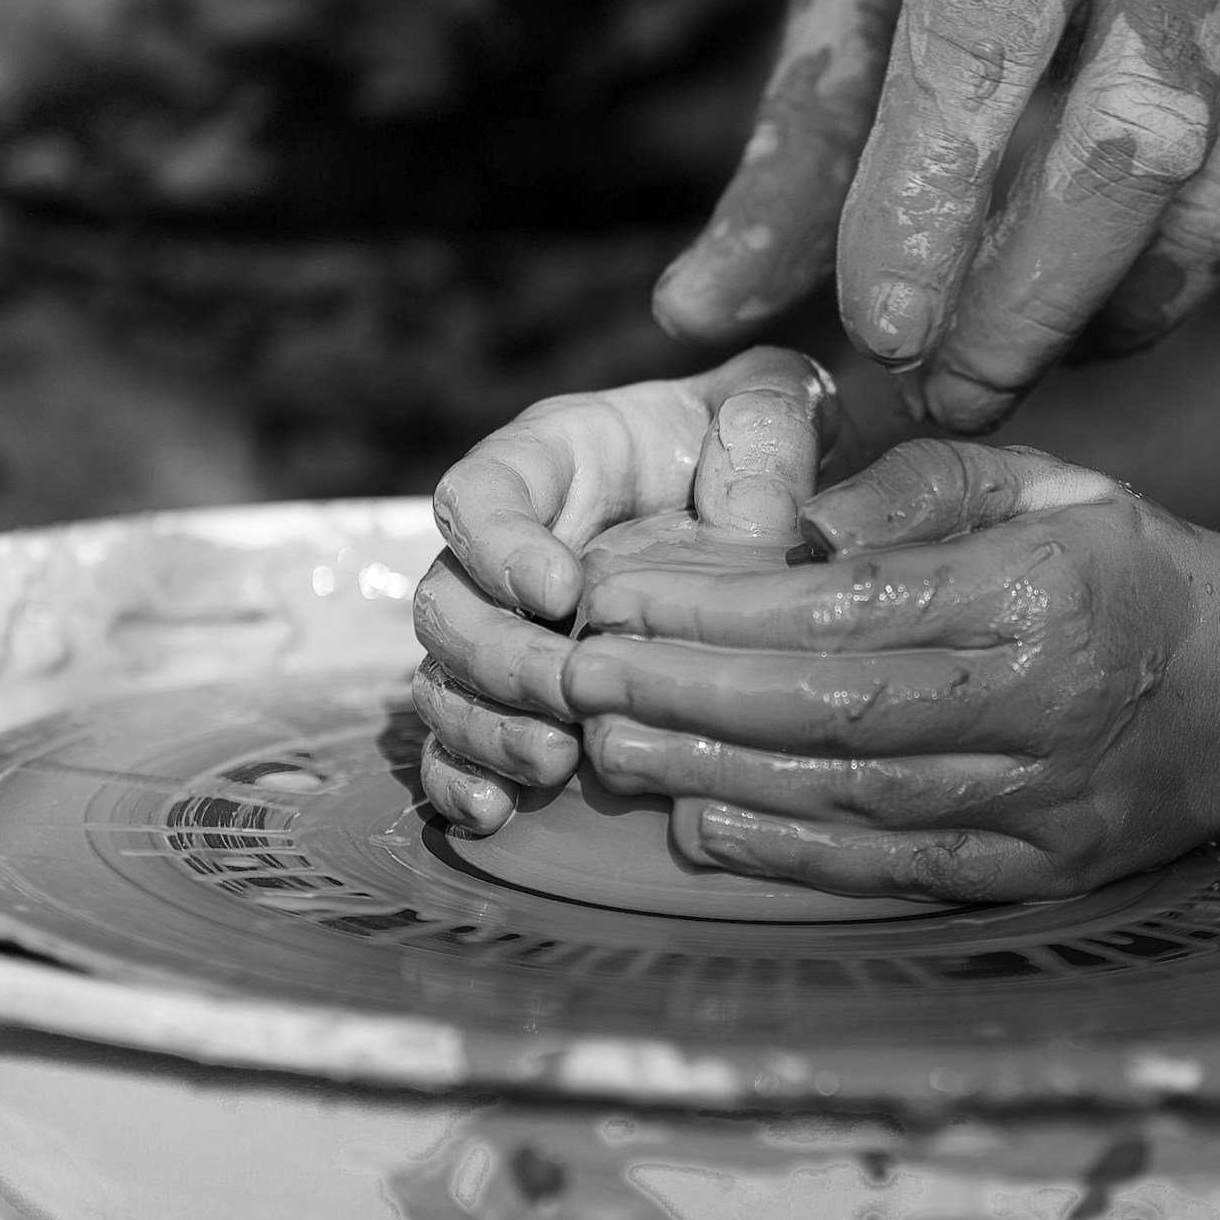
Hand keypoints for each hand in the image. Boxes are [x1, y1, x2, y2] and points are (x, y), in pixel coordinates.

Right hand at [412, 347, 840, 833]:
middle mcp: (506, 548)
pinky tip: (497, 813)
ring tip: (553, 762)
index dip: (499, 545)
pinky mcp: (520, 698)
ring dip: (485, 728)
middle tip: (571, 690)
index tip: (559, 589)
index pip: (481, 493)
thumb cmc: (755, 442)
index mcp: (551, 460)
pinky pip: (457, 744)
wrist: (767, 503)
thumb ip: (765, 428)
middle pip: (447, 602)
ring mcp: (505, 627)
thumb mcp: (774, 405)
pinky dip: (464, 780)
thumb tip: (758, 516)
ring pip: (444, 680)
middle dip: (500, 657)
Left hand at [557, 442, 1219, 900]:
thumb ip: (919, 487)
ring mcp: (1040, 800)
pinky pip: (892, 867)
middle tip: (579, 675)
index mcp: (1039, 587)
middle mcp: (1040, 702)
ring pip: (848, 795)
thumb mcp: (1042, 481)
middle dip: (686, 692)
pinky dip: (789, 852)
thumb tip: (796, 523)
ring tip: (609, 746)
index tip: (618, 589)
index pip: (849, 602)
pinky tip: (701, 827)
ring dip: (712, 775)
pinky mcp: (1034, 870)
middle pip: (830, 706)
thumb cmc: (1122, 564)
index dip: (719, 603)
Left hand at [653, 0, 1219, 430]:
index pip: (980, 40)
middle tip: (957, 392)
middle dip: (1024, 315)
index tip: (880, 331)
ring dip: (1120, 311)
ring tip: (1049, 323)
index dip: (927, 203)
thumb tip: (697, 310)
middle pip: (1123, 160)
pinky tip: (1174, 226)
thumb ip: (806, 133)